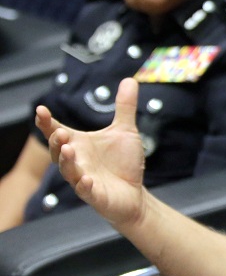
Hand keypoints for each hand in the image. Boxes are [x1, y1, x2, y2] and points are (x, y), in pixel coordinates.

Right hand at [36, 77, 147, 226]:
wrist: (134, 193)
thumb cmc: (123, 163)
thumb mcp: (125, 131)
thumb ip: (124, 107)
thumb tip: (130, 80)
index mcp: (79, 144)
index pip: (57, 132)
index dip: (47, 122)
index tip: (41, 110)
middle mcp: (77, 161)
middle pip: (58, 151)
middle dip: (57, 141)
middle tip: (60, 131)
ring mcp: (83, 179)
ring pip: (69, 171)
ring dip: (66, 161)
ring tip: (68, 148)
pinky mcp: (95, 195)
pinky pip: (85, 190)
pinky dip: (84, 185)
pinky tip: (87, 179)